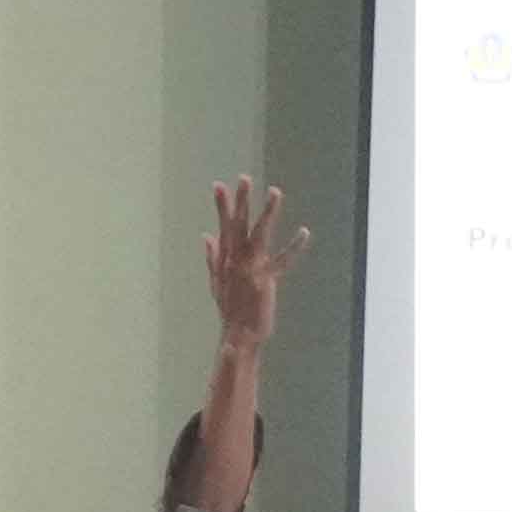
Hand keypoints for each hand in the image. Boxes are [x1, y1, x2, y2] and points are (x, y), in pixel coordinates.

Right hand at [204, 181, 311, 348]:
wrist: (238, 333)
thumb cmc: (229, 307)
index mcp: (225, 258)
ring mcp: (250, 268)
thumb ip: (212, 256)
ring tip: (275, 192)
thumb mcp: (216, 279)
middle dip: (241, 201)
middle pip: (238, 225)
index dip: (222, 205)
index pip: (224, 226)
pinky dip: (294, 247)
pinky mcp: (265, 279)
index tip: (219, 184)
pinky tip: (304, 232)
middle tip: (243, 178)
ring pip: (259, 235)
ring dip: (267, 213)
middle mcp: (236, 259)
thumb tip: (206, 236)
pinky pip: (282, 261)